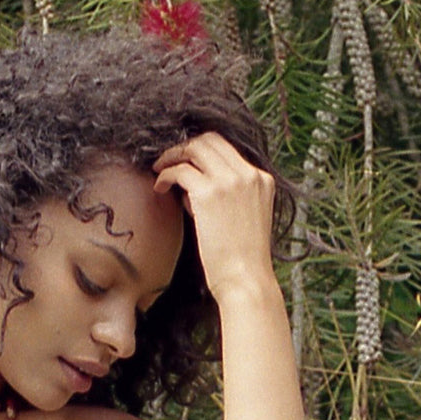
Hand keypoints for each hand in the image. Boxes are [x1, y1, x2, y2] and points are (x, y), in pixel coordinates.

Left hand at [152, 133, 275, 299]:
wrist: (246, 279)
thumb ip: (228, 196)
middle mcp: (249, 174)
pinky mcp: (209, 194)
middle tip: (167, 162)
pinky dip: (165, 176)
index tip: (186, 162)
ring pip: (193, 149)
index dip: (201, 151)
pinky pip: (180, 171)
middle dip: (185, 148)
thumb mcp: (246, 217)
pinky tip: (159, 188)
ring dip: (172, 157)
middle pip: (210, 140)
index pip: (228, 148)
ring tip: (159, 173)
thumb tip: (192, 185)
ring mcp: (230, 181)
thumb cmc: (241, 258)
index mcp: (262, 179)